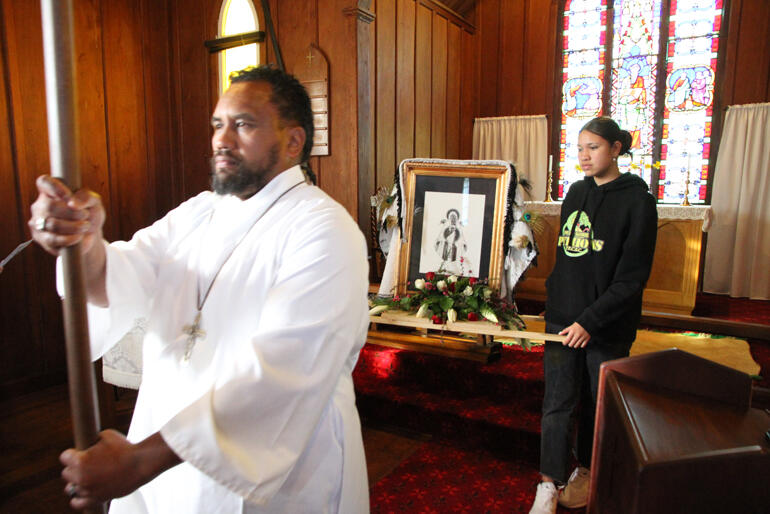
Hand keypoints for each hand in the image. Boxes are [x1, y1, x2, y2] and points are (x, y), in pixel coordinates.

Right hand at [29, 175, 104, 255]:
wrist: (90, 235)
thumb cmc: (89, 213)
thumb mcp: (94, 202)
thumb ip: (86, 197)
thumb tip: (73, 204)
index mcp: (50, 191)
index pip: (44, 182)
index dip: (55, 187)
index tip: (69, 197)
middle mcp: (40, 205)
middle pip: (49, 206)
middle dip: (72, 213)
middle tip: (86, 215)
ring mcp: (38, 223)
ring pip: (52, 224)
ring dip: (74, 226)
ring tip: (85, 226)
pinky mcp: (42, 239)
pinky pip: (53, 239)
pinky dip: (70, 239)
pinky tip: (79, 237)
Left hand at [60, 430, 180, 509]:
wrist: (141, 464)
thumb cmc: (126, 448)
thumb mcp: (107, 435)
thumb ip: (93, 441)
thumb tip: (88, 443)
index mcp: (80, 461)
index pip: (64, 457)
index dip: (72, 453)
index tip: (78, 453)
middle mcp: (80, 477)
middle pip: (66, 474)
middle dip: (74, 468)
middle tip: (87, 464)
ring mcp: (87, 490)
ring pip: (70, 488)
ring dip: (76, 482)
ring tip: (87, 477)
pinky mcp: (96, 499)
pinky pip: (77, 503)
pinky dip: (78, 498)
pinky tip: (84, 492)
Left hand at [559, 322, 589, 347]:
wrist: (586, 323)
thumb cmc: (578, 325)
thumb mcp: (570, 327)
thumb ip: (565, 331)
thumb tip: (560, 334)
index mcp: (572, 331)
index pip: (567, 340)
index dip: (564, 343)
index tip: (564, 343)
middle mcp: (577, 334)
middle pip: (571, 344)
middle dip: (570, 345)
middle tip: (570, 343)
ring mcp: (582, 337)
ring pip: (577, 345)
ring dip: (574, 346)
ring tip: (574, 343)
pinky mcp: (587, 338)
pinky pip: (583, 345)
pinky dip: (581, 346)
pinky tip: (580, 344)